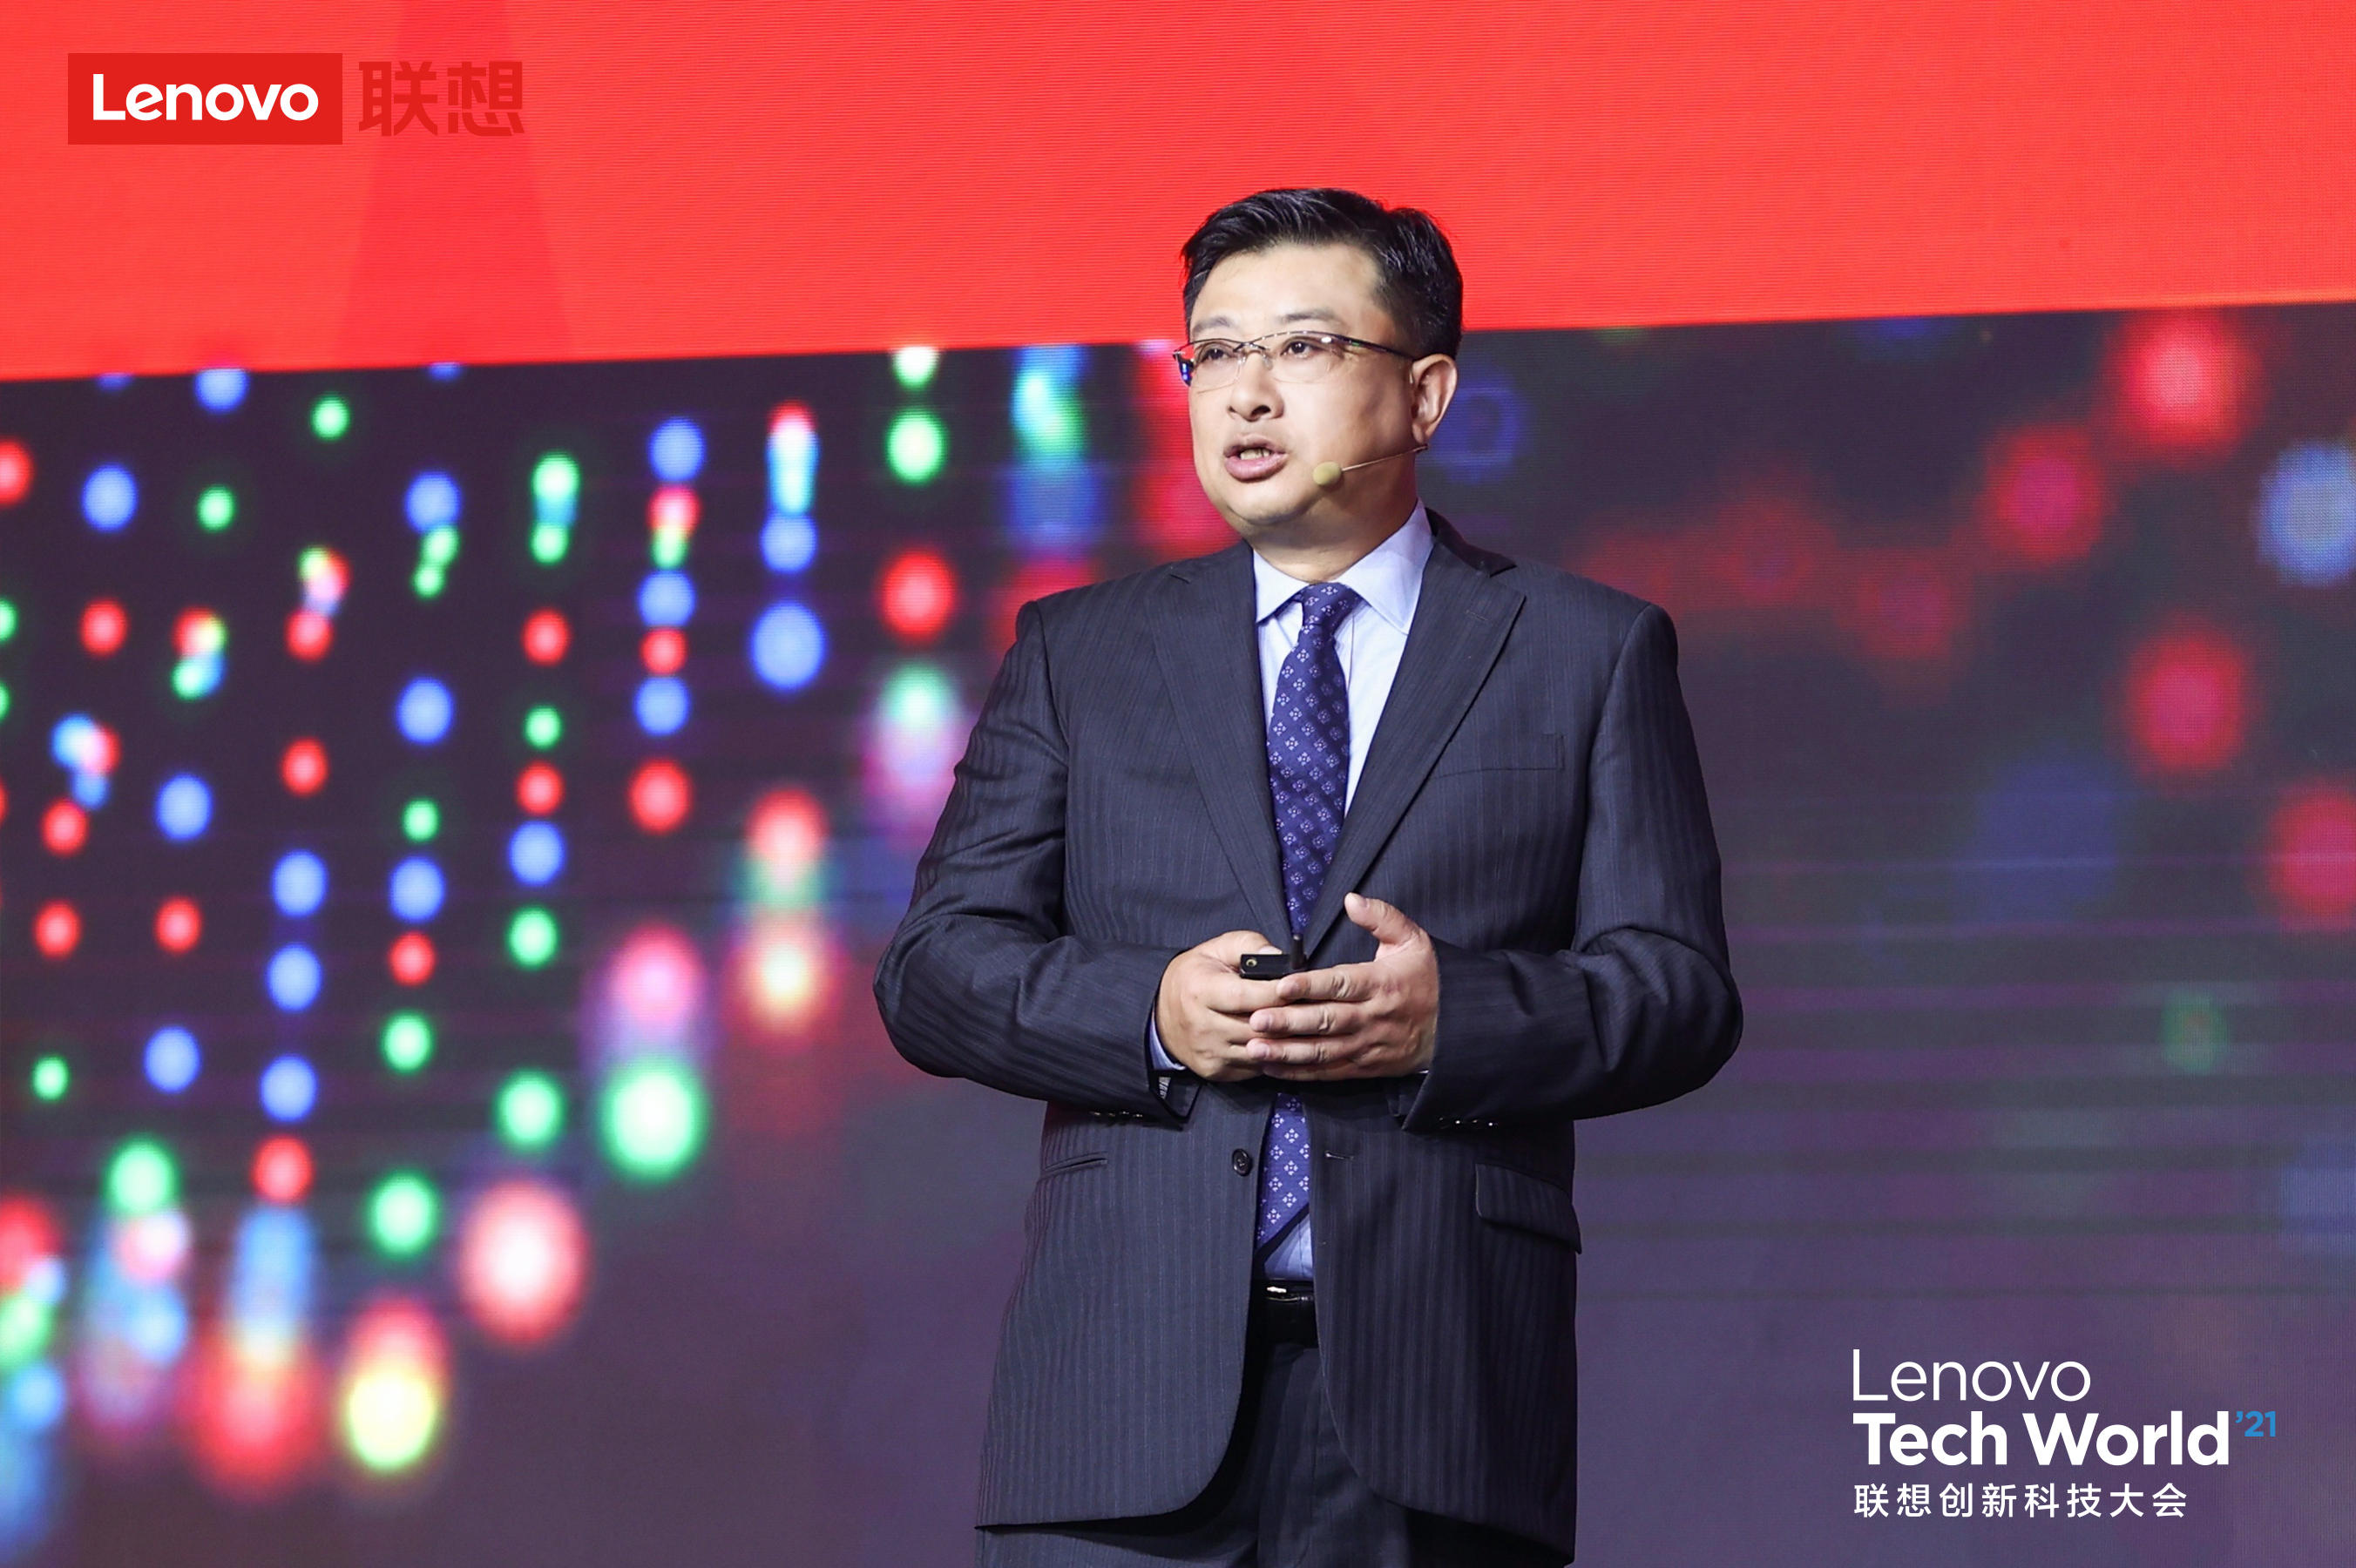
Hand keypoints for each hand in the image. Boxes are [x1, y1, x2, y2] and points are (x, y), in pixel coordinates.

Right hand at [1155, 930, 1289, 1082]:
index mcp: (1200, 991)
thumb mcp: (1217, 948)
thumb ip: (1249, 945)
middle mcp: (1202, 1026)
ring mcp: (1209, 1052)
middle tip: (1309, 1006)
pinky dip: (1272, 1055)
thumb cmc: (1196, 976)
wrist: (1161, 1015)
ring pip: (1262, 1050)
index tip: (1299, 987)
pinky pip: (1255, 1066)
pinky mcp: (1216, 1070)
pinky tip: (1281, 1041)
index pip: (1248, 997)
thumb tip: (1278, 955)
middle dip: (1289, 1017)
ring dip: (1285, 1039)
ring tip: (1301, 1024)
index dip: (1278, 993)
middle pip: (1259, 1027)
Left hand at [1245, 894, 1438, 1079]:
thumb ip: (1382, 918)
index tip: (1282, 984)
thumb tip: (1352, 899)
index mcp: (1380, 983)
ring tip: (1256, 1047)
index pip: (1340, 983)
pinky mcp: (1364, 1066)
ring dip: (1287, 1051)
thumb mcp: (1413, 941)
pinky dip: (1300, 1072)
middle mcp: (1371, 1017)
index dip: (1310, 984)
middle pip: (1325, 1020)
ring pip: (1322, 1051)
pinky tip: (1272, 1066)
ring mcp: (1366, 1045)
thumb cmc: (1429, 979)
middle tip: (1256, 1019)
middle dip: (1288, 1021)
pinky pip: (1328, 1072)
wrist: (1456, 1028)